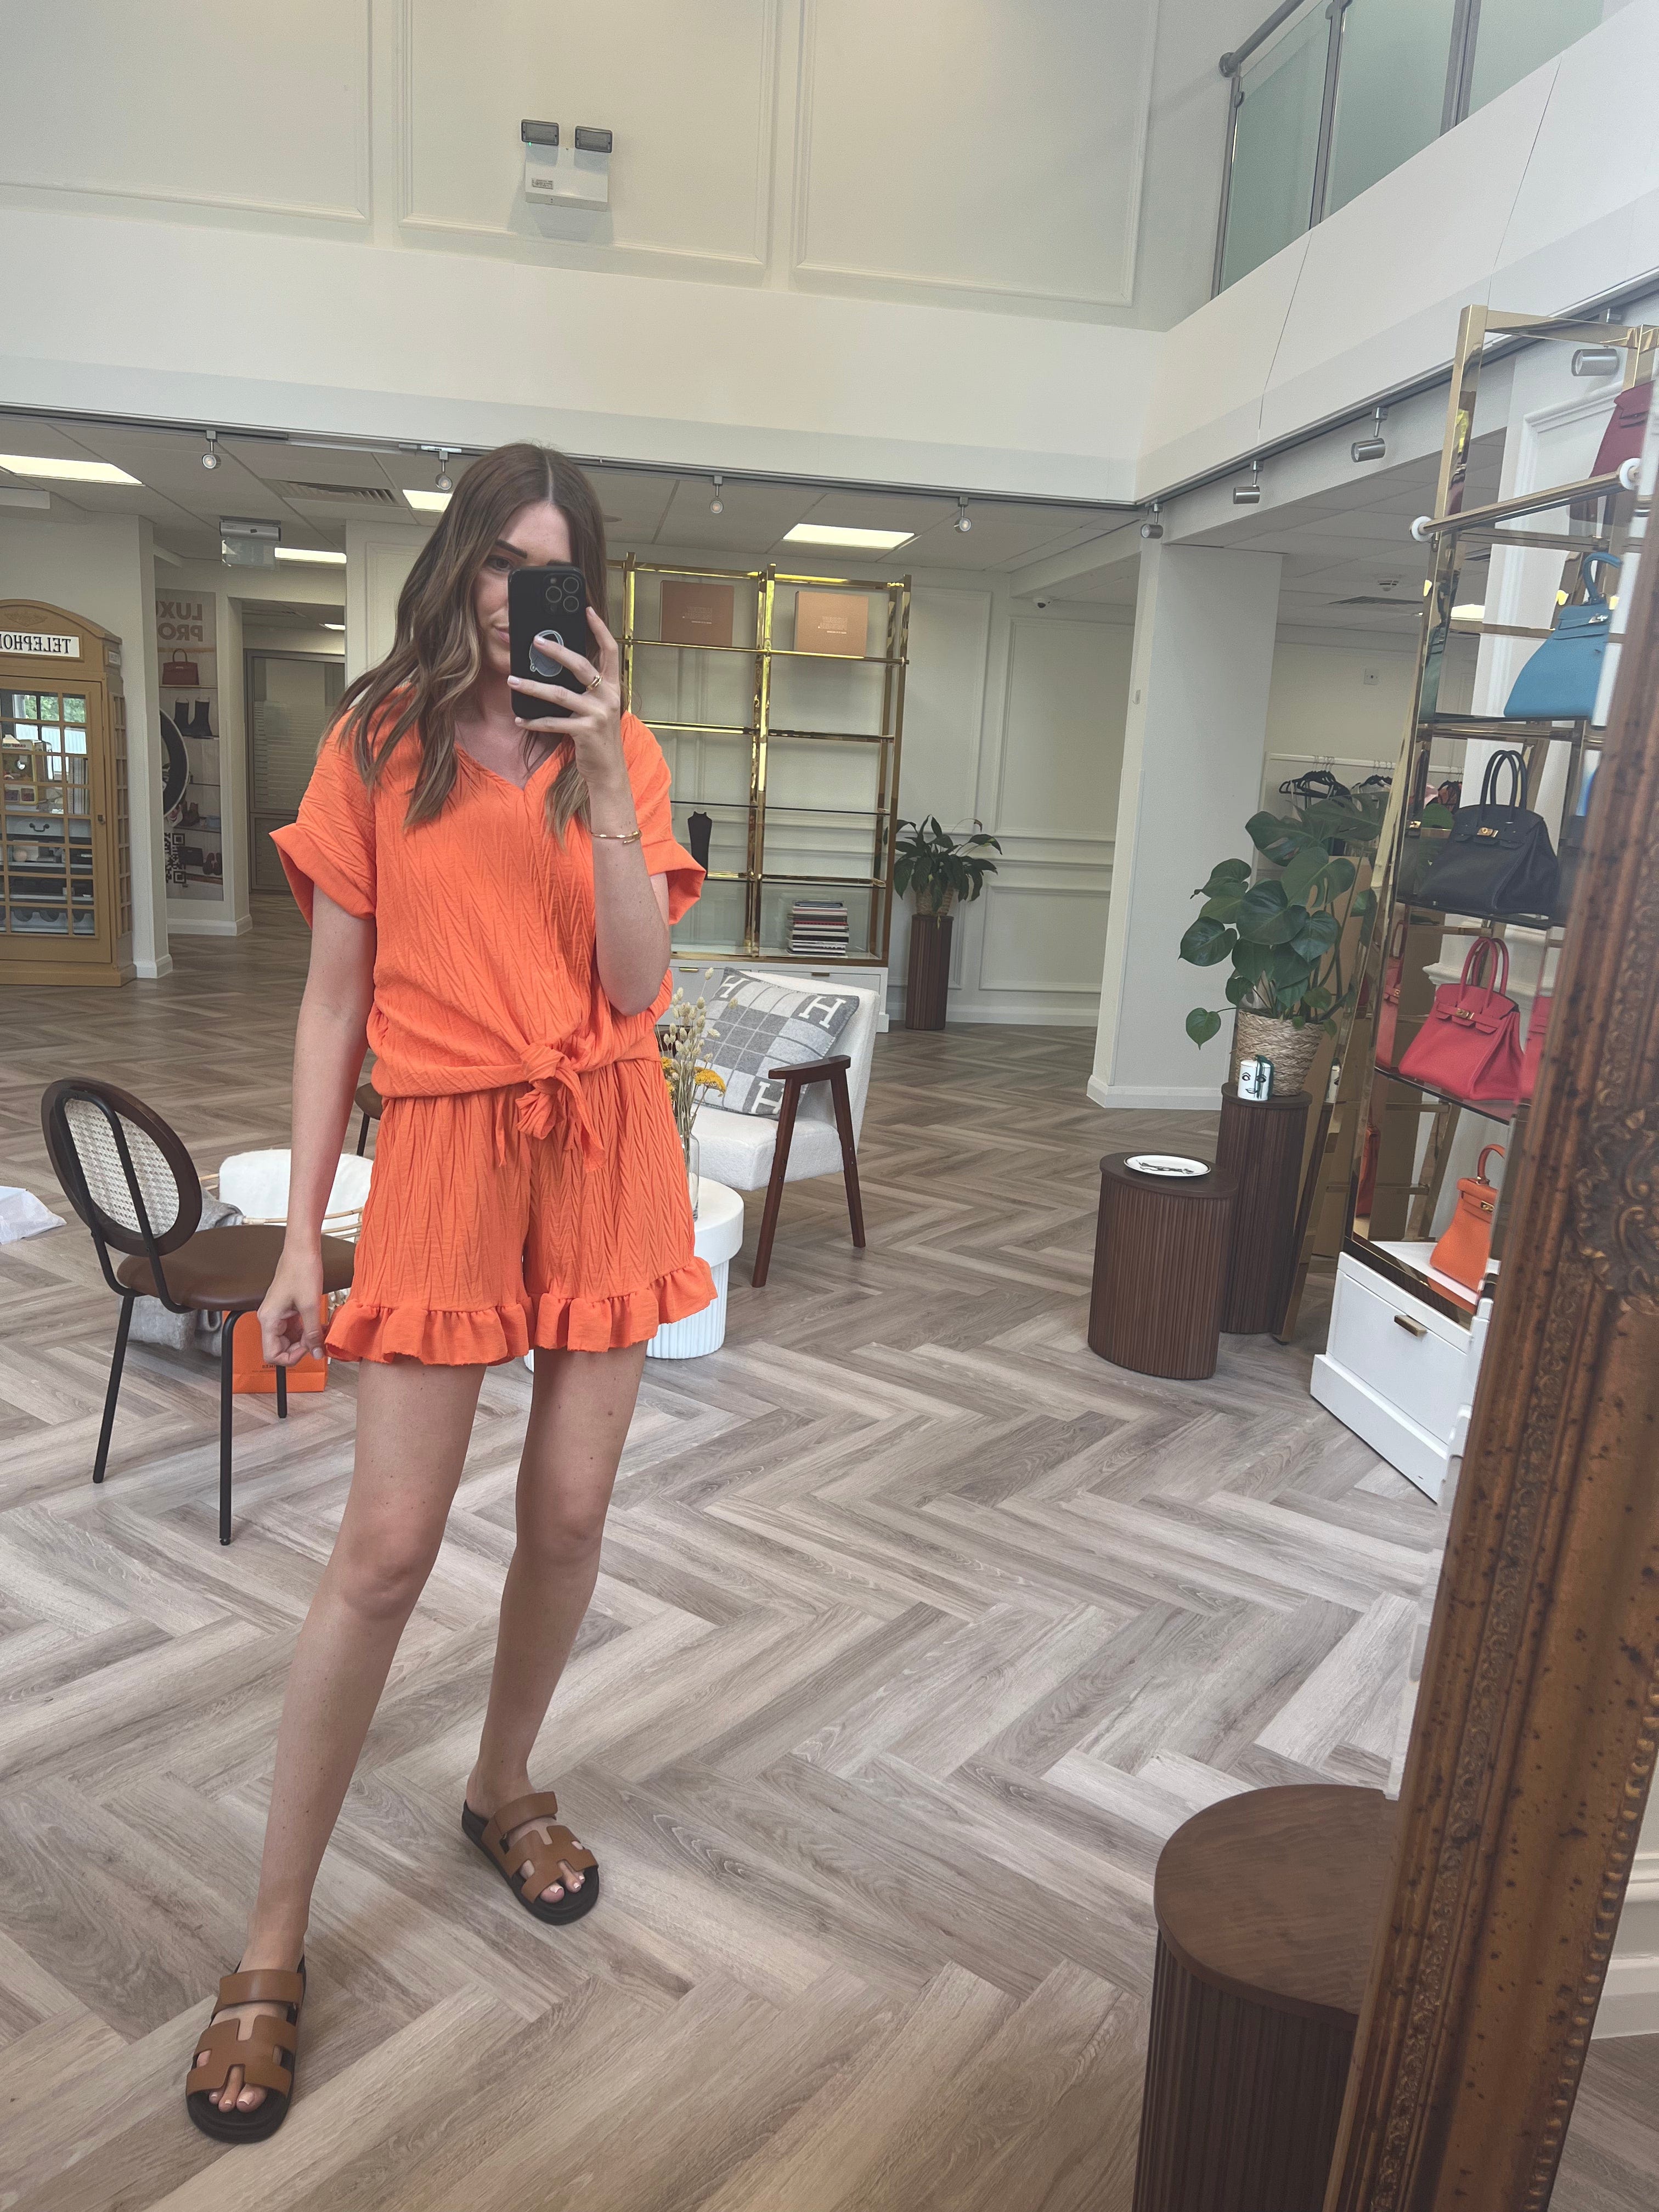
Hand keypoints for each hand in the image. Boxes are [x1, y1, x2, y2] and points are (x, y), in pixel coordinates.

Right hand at [257, 1245, 325, 1366]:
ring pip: (289, 1339)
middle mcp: (269, 1319)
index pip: (272, 1355)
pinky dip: (306, 1330)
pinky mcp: (286, 1309)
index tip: (308, 1349)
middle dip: (300, 1348)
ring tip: (320, 1332)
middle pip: (280, 1348)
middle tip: (317, 1340)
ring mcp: (277, 1314)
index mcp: (268, 1320)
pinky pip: (294, 1328)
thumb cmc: (302, 1270)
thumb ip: (312, 1333)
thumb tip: (317, 1354)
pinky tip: (318, 1326)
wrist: (302, 1249)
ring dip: (305, 1340)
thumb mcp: (310, 1306)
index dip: (291, 1357)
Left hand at [508, 610, 629, 807]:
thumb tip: (557, 670)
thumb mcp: (597, 709)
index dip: (600, 628)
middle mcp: (609, 697)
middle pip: (581, 665)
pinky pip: (554, 723)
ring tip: (513, 679)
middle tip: (535, 641)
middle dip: (557, 651)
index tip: (586, 609)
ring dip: (533, 686)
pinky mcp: (585, 732)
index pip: (610, 650)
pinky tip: (519, 718)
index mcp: (614, 687)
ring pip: (561, 694)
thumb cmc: (598, 737)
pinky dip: (534, 721)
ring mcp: (598, 714)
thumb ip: (585, 690)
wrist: (608, 771)